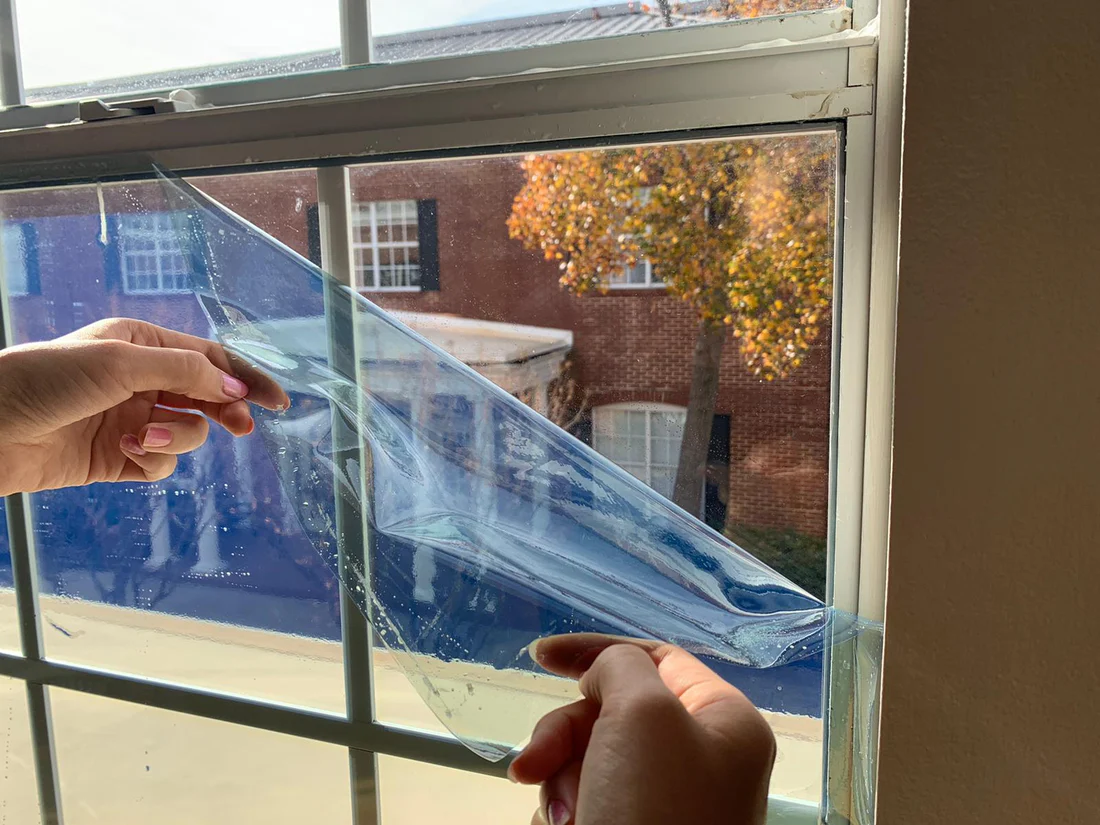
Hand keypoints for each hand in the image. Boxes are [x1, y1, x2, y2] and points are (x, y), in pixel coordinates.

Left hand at [0, 318, 288, 494]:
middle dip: (224, 412)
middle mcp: (140, 380)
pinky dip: (152, 459)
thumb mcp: (122, 363)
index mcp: (141, 345)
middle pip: (206, 397)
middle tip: (241, 428)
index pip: (210, 360)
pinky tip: (125, 450)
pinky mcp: (118, 457)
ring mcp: (131, 419)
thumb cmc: (46, 380)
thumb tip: (235, 390)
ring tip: (141, 438)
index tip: (277, 401)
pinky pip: (161, 463)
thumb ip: (186, 373)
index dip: (246, 379)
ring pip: (186, 433)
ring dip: (175, 438)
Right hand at [509, 634, 775, 824]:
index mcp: (725, 722)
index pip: (657, 659)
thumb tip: (605, 674)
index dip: (597, 651)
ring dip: (561, 776)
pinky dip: (566, 811)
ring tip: (565, 814)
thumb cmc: (655, 809)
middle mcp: (701, 760)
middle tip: (536, 761)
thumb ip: (621, 667)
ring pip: (592, 757)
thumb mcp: (643, 712)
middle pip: (615, 711)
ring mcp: (668, 804)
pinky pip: (587, 801)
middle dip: (566, 732)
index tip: (539, 658)